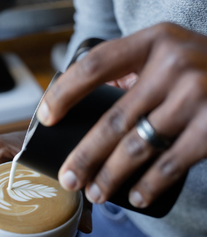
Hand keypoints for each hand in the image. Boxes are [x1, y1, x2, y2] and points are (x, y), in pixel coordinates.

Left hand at [38, 22, 206, 208]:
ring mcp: (197, 95)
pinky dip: (148, 184)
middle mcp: (175, 63)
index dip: (64, 92)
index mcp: (156, 40)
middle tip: (67, 179)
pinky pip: (170, 164)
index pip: (95, 64)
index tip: (45, 117)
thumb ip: (135, 66)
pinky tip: (134, 196)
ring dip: (111, 176)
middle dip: (84, 155)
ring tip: (94, 193)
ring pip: (138, 146)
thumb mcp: (172, 51)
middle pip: (113, 118)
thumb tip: (78, 97)